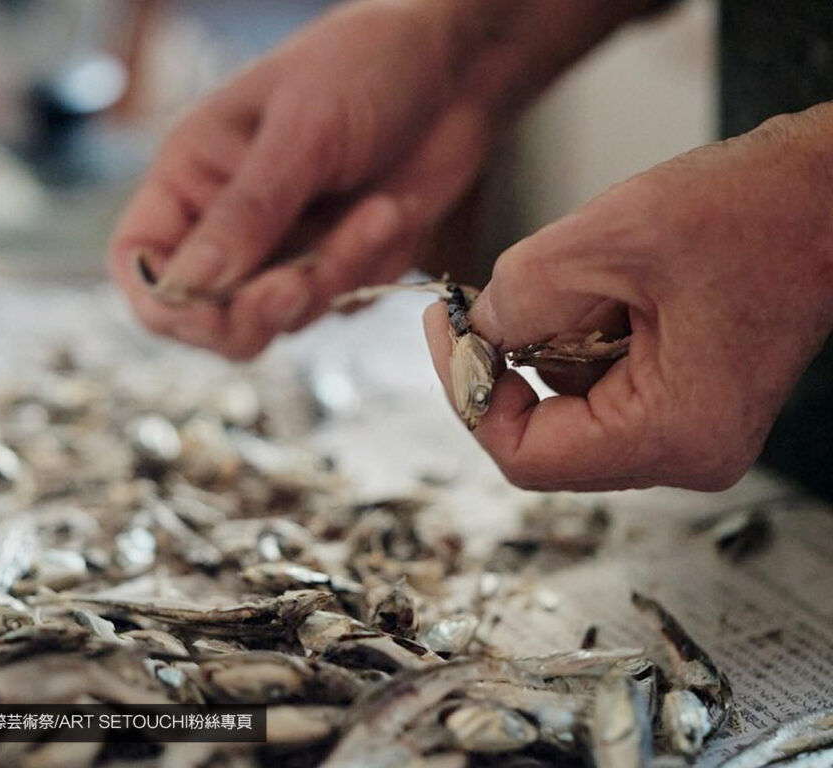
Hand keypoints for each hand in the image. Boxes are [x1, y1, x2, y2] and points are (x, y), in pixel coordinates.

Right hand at [109, 0, 493, 358]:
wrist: (455, 68)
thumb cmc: (366, 66)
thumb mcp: (301, 130)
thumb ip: (247, 211)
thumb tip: (189, 285)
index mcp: (192, 176)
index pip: (139, 263)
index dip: (164, 300)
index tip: (211, 307)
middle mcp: (228, 223)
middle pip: (205, 317)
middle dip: (253, 313)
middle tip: (300, 284)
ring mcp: (282, 251)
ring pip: (279, 318)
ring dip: (330, 278)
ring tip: (378, 211)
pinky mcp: (335, 265)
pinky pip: (336, 305)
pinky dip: (365, 272)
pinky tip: (393, 212)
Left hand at [425, 103, 832, 491]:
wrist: (829, 194)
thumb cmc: (757, 212)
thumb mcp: (612, 238)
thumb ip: (522, 294)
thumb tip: (477, 330)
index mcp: (674, 433)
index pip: (527, 455)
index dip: (469, 394)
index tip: (448, 332)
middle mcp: (684, 448)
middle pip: (546, 431)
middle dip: (511, 357)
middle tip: (485, 297)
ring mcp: (685, 426)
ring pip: (567, 398)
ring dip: (553, 332)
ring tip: (598, 268)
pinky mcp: (680, 396)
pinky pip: (596, 376)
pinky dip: (580, 327)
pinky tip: (616, 280)